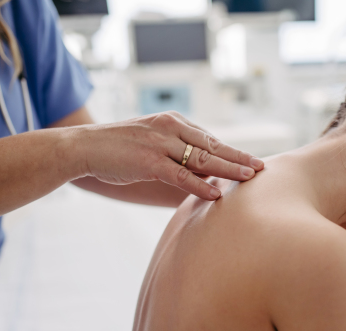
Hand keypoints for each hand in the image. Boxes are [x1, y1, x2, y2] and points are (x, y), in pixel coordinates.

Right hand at [69, 111, 263, 199]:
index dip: (231, 151)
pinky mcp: (149, 162)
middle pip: (213, 145)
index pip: (209, 138)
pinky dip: (199, 185)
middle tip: (261, 167)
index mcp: (172, 122)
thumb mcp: (149, 142)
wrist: (84, 147)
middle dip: (239, 157)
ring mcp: (160, 144)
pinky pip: (180, 175)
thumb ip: (173, 151)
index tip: (250, 159)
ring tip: (250, 177)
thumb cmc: (117, 148)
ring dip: (228, 169)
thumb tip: (196, 169)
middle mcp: (170, 128)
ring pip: (202, 158)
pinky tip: (216, 194)